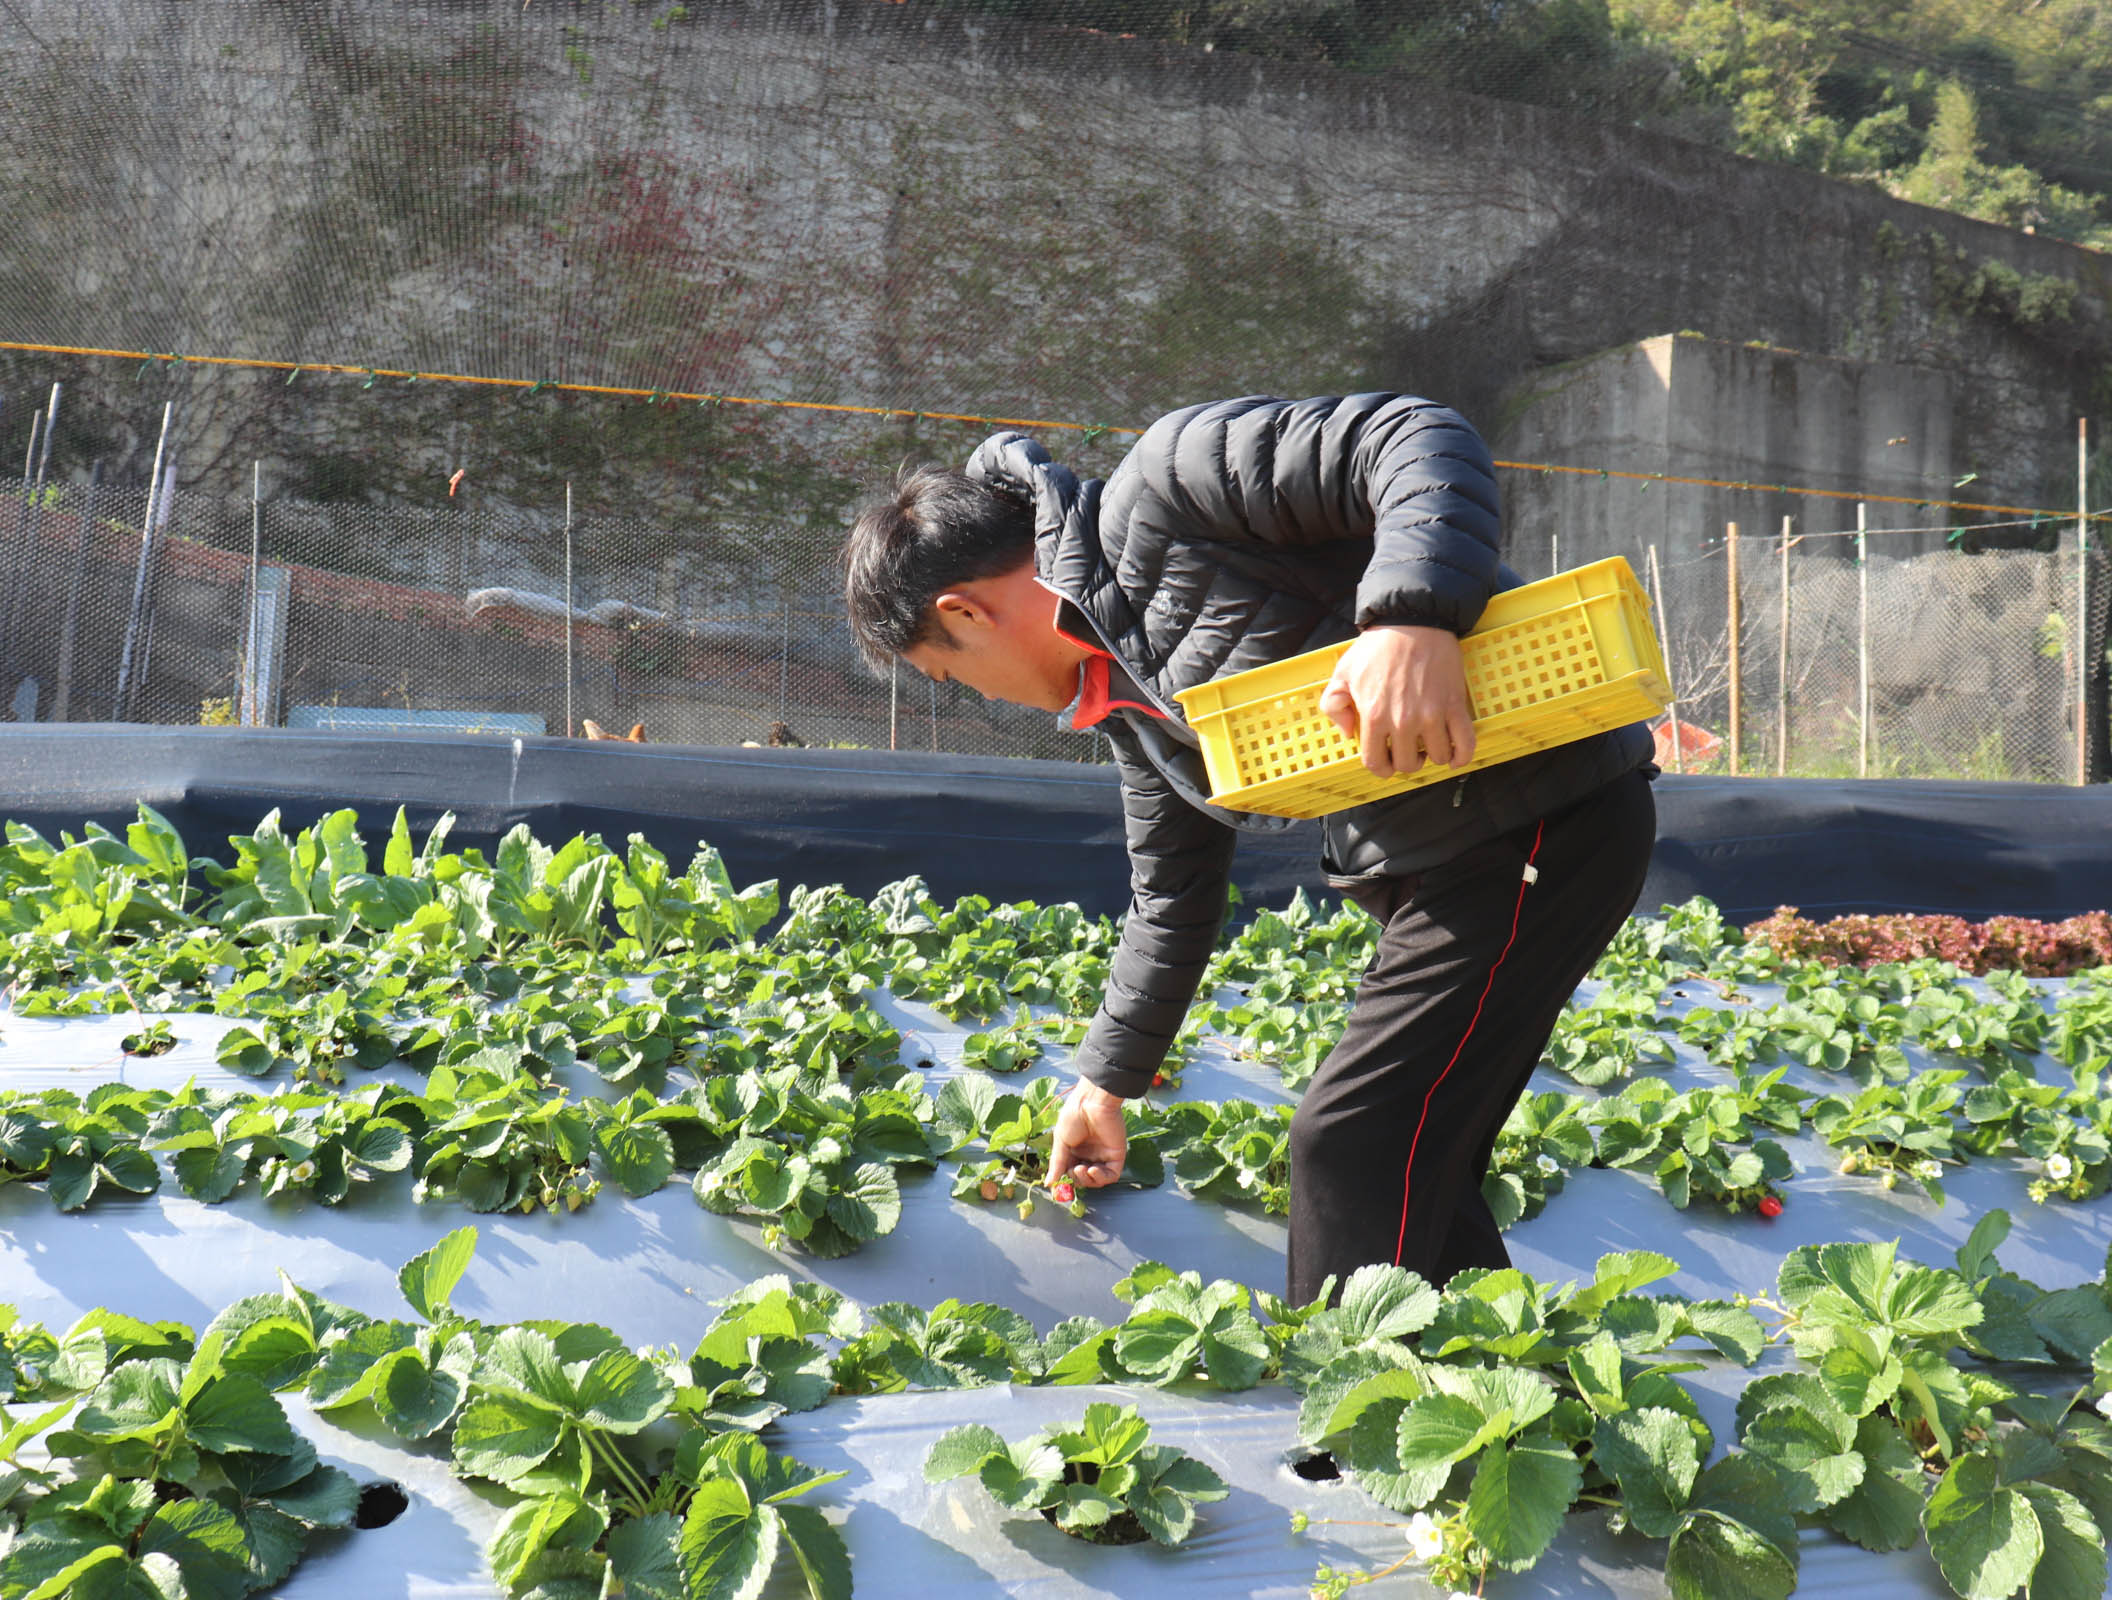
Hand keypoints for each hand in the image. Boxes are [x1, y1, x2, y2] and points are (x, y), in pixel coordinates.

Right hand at [1048, 1078, 1128, 1188]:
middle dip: (1078, 1179)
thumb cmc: (1074, 1116)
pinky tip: (1093, 1169)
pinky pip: (1111, 1175)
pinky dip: (1102, 1177)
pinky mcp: (1116, 1155)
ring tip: (1082, 1169)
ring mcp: (1103, 1155)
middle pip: (1084, 1178)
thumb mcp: (1061, 1141)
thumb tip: (1049, 1184)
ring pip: (1097, 1180)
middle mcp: (1089, 1154)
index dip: (1067, 1180)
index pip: (1071, 1172)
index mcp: (1075, 1150)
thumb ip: (1058, 1163)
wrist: (1092, 1102)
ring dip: (1088, 1180)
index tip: (1060, 1186)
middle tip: (1074, 1170)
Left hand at [1317, 624, 1475, 777]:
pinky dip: (1461, 756)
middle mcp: (1404, 721)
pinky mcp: (1454, 706)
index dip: (1381, 768)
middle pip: (1408, 764)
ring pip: (1437, 757)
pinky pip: (1465, 744)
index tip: (1386, 762)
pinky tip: (1453, 756)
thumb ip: (1334, 706)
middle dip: (1406, 762)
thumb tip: (1348, 732)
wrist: (1414, 622)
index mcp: (1375, 716)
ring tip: (1429, 744)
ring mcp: (1432, 715)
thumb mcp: (1342, 673)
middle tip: (1408, 749)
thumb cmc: (1377, 647)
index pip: (1376, 763)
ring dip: (1433, 756)